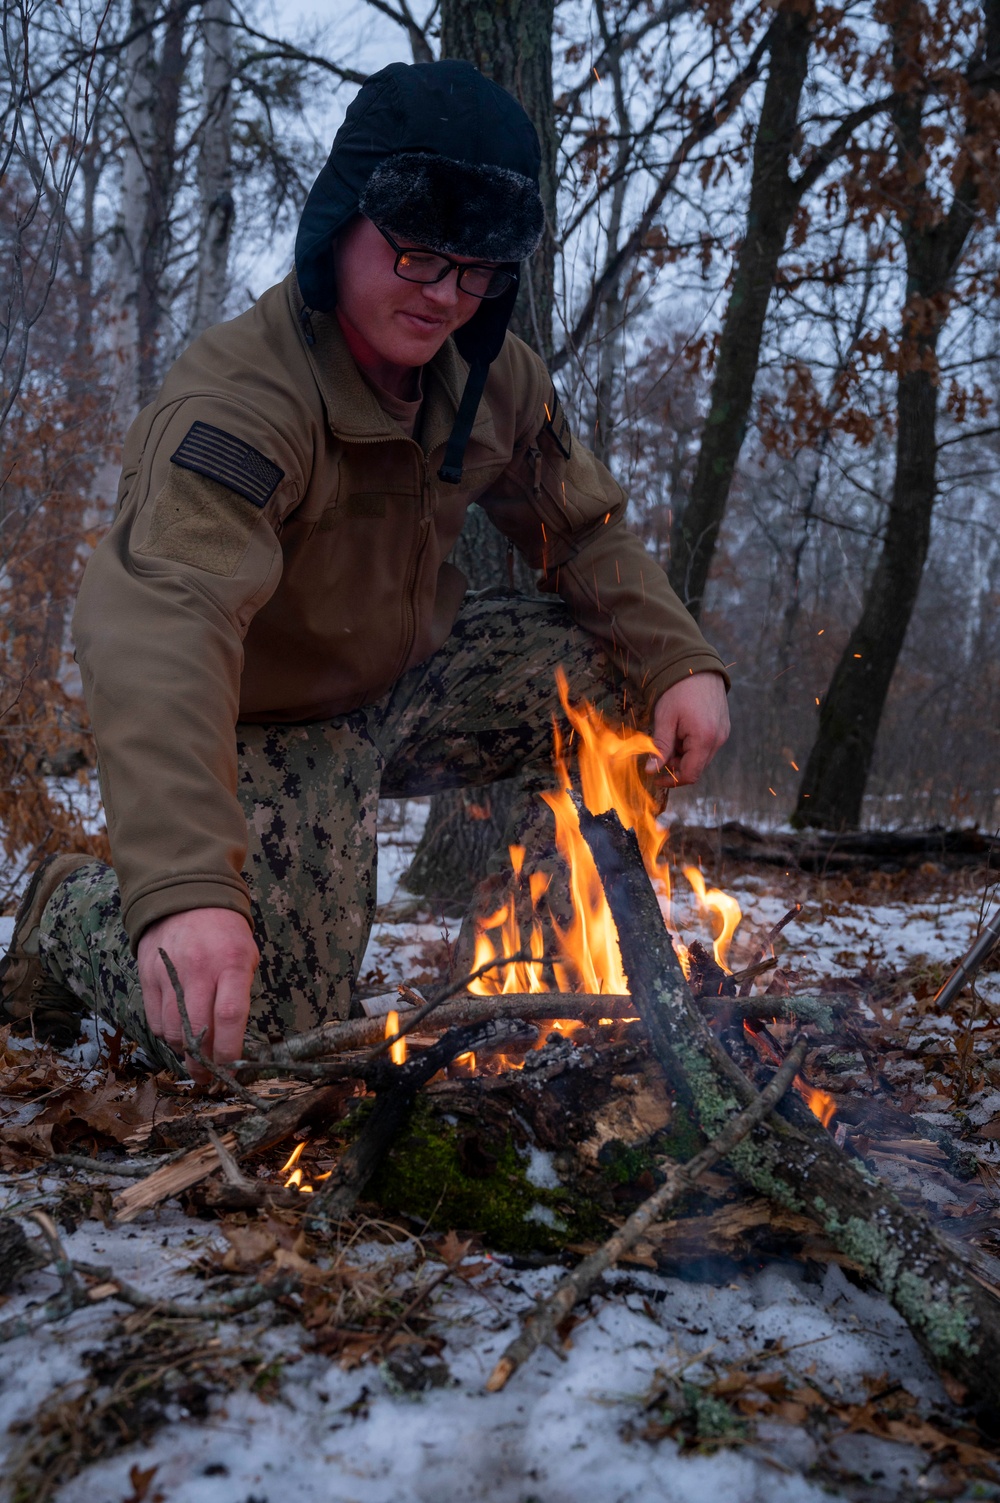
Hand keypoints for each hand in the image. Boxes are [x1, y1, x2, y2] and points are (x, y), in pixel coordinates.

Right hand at [137, 908, 258, 1076]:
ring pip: (172, 1030)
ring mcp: (170, 973)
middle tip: (208, 1078)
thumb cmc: (225, 933)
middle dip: (202, 1063)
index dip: (229, 1051)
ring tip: (193, 1059)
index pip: (230, 1016)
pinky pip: (155, 1019)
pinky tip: (177, 1035)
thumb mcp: (247, 956)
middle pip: (196, 1030)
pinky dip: (165, 1035)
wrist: (187, 896)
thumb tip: (233, 1040)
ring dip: (182, 1052)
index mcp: (232, 963)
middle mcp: (199, 969)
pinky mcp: (148, 975)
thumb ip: (240, 993)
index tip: (231, 1069)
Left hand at [648, 672, 729, 786]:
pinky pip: (707, 745)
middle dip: (676, 764)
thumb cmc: (678, 690)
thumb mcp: (664, 719)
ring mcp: (723, 733)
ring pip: (701, 757)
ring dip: (684, 754)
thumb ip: (660, 747)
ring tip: (670, 734)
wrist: (697, 665)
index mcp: (704, 739)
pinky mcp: (723, 727)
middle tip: (659, 750)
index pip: (690, 774)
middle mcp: (719, 739)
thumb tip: (651, 770)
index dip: (671, 779)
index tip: (655, 775)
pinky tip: (681, 729)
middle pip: (696, 767)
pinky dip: (692, 744)